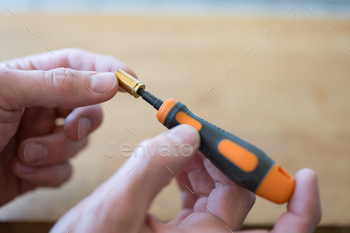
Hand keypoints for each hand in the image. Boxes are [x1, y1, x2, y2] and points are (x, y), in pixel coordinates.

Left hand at [0, 48, 134, 205]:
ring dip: (57, 150)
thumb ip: (60, 84)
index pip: (80, 66)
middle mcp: (41, 107)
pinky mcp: (41, 168)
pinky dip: (50, 172)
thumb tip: (108, 80)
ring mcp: (43, 138)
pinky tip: (24, 170)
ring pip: (79, 142)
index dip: (108, 69)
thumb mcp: (6, 92)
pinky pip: (66, 169)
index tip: (131, 80)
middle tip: (70, 127)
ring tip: (25, 153)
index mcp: (31, 79)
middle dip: (83, 120)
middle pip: (89, 107)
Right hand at [51, 125, 320, 232]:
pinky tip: (172, 155)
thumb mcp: (114, 211)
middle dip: (225, 158)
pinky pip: (195, 195)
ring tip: (182, 135)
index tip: (304, 175)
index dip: (299, 208)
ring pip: (214, 190)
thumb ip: (151, 169)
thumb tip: (187, 134)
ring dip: (202, 159)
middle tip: (201, 129)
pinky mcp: (178, 228)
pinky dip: (186, 171)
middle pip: (238, 194)